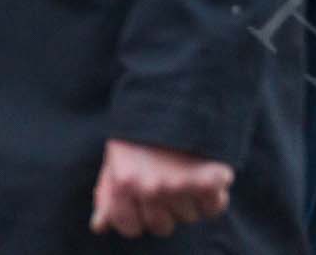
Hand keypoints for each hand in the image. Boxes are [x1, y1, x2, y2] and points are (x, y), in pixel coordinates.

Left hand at [88, 139, 232, 238]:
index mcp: (124, 184)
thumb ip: (107, 194)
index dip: (138, 216)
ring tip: (190, 174)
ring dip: (190, 202)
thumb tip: (99, 226)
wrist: (179, 86)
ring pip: (188, 217)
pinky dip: (216, 198)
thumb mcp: (117, 156)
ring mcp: (180, 184)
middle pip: (162, 226)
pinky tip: (213, 180)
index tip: (145, 199)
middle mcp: (151, 189)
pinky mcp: (210, 177)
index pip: (132, 228)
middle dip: (165, 209)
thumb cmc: (144, 127)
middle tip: (170, 182)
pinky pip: (215, 207)